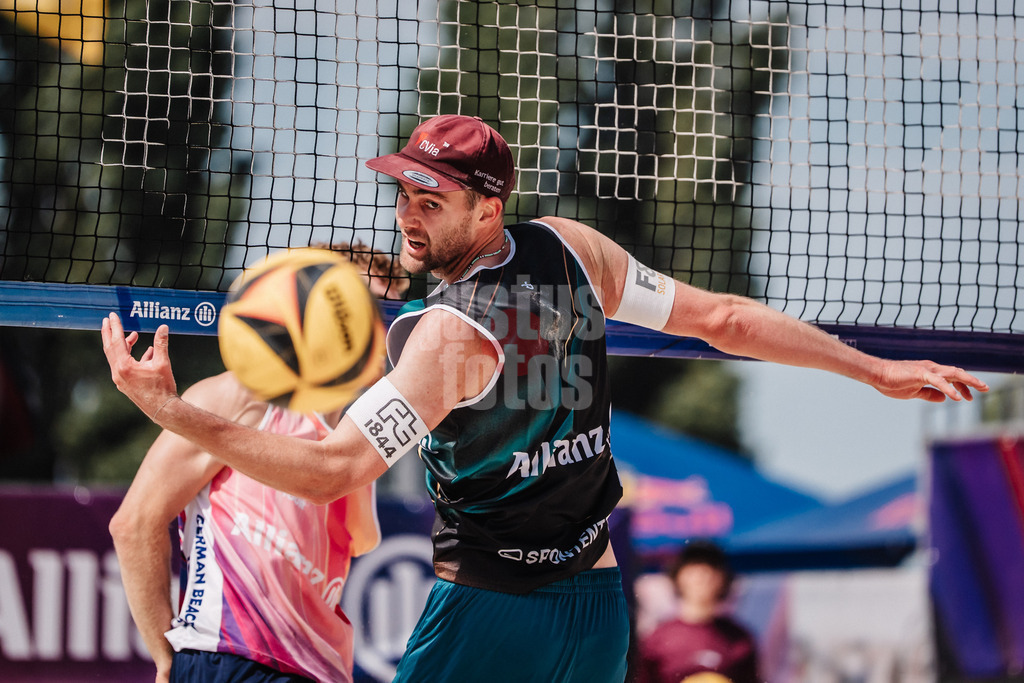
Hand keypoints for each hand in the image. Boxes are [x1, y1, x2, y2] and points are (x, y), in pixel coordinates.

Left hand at [101, 312, 178, 419]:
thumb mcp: (162, 363)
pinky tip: (145, 352)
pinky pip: (124, 366)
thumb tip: (163, 327)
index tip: (112, 316)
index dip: (115, 327)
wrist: (162, 409)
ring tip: (132, 336)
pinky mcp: (126, 384)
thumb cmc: (163, 387)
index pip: (117, 341)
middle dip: (109, 334)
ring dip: (123, 345)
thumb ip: (161, 344)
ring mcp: (120, 380)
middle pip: (110, 348)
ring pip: (117, 357)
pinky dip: (131, 356)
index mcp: (124, 366)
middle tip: (107, 321)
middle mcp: (118, 373)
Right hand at [874, 359, 988, 401]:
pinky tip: (957, 397)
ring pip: (953, 373)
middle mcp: (931, 368)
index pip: (952, 377)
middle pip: (957, 373)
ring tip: (981, 388)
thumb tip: (944, 398)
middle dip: (972, 381)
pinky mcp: (921, 374)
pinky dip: (949, 389)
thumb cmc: (891, 382)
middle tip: (986, 388)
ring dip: (968, 381)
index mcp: (929, 372)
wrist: (876, 374)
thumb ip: (929, 394)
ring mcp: (927, 369)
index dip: (963, 386)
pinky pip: (939, 381)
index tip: (969, 397)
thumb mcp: (914, 392)